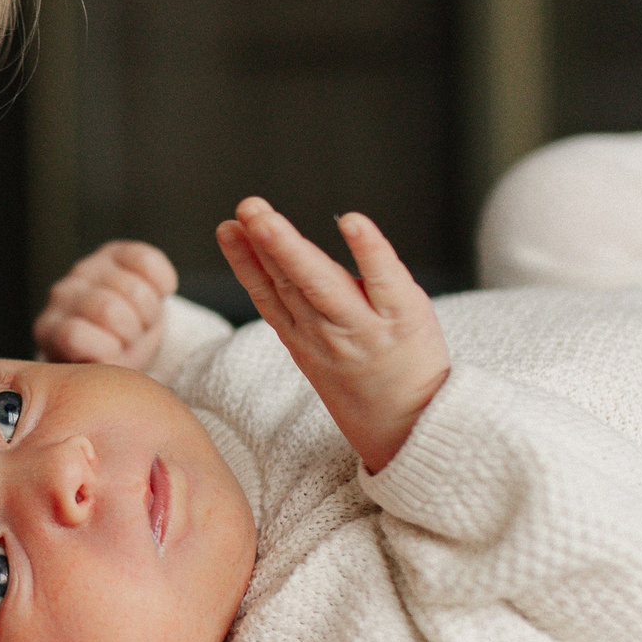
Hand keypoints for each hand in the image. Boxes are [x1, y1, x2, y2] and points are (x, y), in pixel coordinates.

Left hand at [35, 241, 180, 368]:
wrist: (124, 334)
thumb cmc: (110, 359)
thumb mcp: (102, 379)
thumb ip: (97, 371)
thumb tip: (107, 359)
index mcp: (51, 331)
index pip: (74, 335)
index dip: (107, 352)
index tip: (115, 358)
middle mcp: (63, 294)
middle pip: (110, 310)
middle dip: (133, 333)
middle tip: (132, 339)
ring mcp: (86, 269)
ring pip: (135, 290)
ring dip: (150, 313)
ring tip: (142, 321)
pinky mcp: (114, 251)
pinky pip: (148, 261)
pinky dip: (162, 283)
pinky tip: (158, 293)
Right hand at [216, 198, 449, 473]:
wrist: (414, 431)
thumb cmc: (369, 387)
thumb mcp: (319, 358)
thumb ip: (299, 313)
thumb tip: (277, 264)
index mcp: (303, 339)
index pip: (268, 295)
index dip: (244, 262)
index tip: (227, 230)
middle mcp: (327, 332)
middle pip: (289, 285)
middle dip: (264, 246)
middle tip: (246, 211)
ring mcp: (364, 326)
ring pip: (320, 283)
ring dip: (291, 248)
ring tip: (265, 218)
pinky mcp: (404, 318)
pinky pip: (383, 280)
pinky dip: (367, 250)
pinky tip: (350, 221)